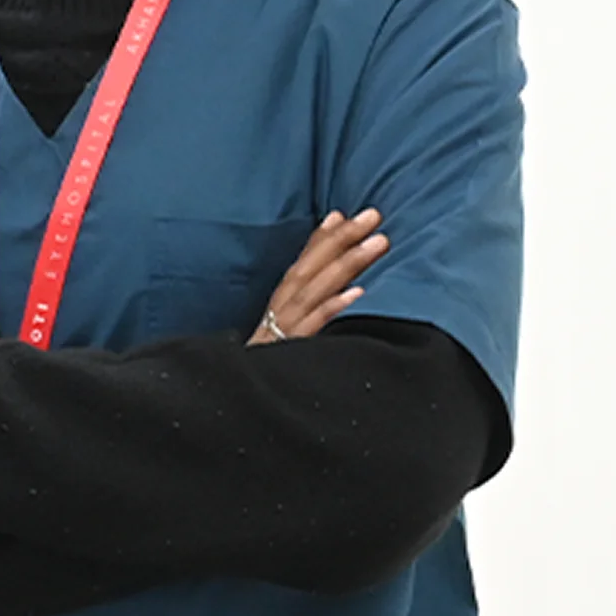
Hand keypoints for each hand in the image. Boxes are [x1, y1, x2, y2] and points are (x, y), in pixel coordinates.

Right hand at [250, 208, 387, 342]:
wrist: (237, 402)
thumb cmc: (274, 352)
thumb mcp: (285, 324)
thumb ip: (306, 294)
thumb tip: (327, 260)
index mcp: (282, 300)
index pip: (303, 262)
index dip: (323, 236)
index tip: (344, 214)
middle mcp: (282, 307)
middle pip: (310, 268)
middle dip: (341, 239)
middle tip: (373, 215)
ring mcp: (286, 328)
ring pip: (315, 290)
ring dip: (346, 264)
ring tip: (378, 243)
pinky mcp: (291, 350)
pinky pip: (313, 327)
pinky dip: (332, 308)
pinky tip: (357, 293)